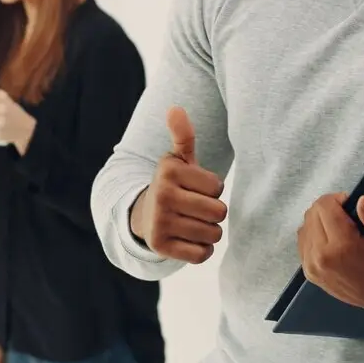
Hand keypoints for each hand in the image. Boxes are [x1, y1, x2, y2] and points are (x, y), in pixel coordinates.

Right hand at [129, 106, 227, 263]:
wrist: (145, 216)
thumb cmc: (173, 185)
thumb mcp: (177, 160)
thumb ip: (183, 136)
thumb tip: (175, 108)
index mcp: (169, 171)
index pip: (218, 187)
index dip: (213, 190)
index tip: (196, 188)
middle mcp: (162, 196)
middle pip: (218, 212)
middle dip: (213, 212)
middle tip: (196, 208)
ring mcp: (160, 223)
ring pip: (213, 234)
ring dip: (209, 232)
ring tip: (192, 223)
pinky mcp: (161, 247)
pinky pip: (201, 255)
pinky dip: (201, 250)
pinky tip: (188, 239)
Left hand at [297, 193, 363, 324]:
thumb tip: (361, 200)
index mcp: (342, 248)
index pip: (324, 206)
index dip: (338, 199)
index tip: (351, 205)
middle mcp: (321, 257)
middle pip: (312, 214)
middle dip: (329, 208)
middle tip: (348, 217)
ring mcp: (312, 267)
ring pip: (305, 226)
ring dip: (321, 220)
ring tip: (341, 229)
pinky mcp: (309, 273)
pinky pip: (303, 241)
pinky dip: (315, 233)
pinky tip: (332, 239)